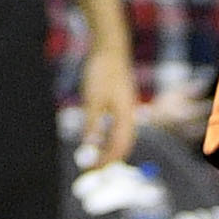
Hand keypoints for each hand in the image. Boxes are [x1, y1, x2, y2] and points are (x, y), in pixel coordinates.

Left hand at [75, 43, 140, 169]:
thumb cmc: (102, 72)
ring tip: (94, 159)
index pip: (119, 147)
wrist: (109, 47)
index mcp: (126, 116)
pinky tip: (97, 138)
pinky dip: (108, 137)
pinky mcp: (120, 103)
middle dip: (109, 159)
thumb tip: (89, 150)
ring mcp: (126, 109)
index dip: (107, 161)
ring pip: (120, 137)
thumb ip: (92, 126)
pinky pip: (116, 127)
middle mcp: (129, 115)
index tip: (93, 171)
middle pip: (122, 145)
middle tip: (93, 170)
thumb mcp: (93, 100)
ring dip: (108, 149)